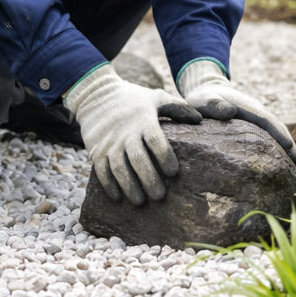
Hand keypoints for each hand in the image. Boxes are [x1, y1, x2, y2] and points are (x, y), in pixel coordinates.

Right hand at [64, 64, 200, 204]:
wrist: (97, 95)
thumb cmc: (133, 99)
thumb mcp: (156, 97)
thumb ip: (178, 107)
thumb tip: (199, 120)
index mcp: (144, 120)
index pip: (156, 141)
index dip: (165, 157)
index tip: (174, 172)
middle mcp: (126, 133)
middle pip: (138, 159)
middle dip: (149, 179)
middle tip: (159, 196)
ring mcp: (110, 143)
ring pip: (119, 168)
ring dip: (129, 186)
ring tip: (140, 201)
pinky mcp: (96, 150)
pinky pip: (101, 171)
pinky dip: (109, 185)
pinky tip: (118, 197)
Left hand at [177, 59, 295, 165]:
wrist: (206, 90)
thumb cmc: (202, 99)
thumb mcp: (203, 100)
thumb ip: (214, 105)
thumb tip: (230, 112)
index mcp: (247, 107)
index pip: (266, 120)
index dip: (277, 133)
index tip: (289, 146)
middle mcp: (256, 111)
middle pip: (276, 127)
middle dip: (288, 143)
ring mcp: (257, 117)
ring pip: (276, 131)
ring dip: (287, 146)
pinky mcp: (255, 125)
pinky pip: (270, 135)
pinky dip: (278, 146)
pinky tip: (282, 161)